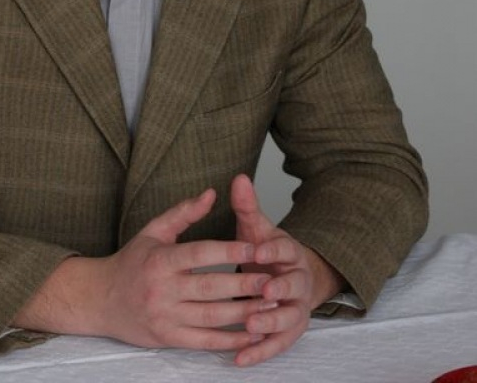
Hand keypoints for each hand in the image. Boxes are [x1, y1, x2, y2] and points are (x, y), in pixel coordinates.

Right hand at [13, 188, 277, 353]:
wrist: (100, 300)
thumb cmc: (132, 261)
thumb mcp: (154, 230)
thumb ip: (184, 212)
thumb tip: (212, 192)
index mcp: (161, 260)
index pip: (200, 254)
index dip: (228, 253)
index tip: (254, 249)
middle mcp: (163, 290)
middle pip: (210, 289)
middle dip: (244, 286)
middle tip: (273, 280)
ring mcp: (165, 318)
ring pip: (212, 318)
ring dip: (244, 314)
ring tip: (271, 306)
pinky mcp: (169, 338)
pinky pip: (205, 341)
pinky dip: (231, 340)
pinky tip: (252, 334)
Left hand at [230, 173, 344, 366]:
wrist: (287, 276)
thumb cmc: (266, 251)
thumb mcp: (257, 228)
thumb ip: (247, 206)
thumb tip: (238, 177)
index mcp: (289, 253)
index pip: (285, 250)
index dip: (273, 251)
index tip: (259, 251)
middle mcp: (298, 281)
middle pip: (293, 286)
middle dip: (279, 288)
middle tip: (263, 291)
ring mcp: (296, 308)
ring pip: (288, 318)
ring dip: (271, 323)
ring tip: (250, 326)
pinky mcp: (289, 331)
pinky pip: (277, 345)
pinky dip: (261, 352)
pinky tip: (240, 359)